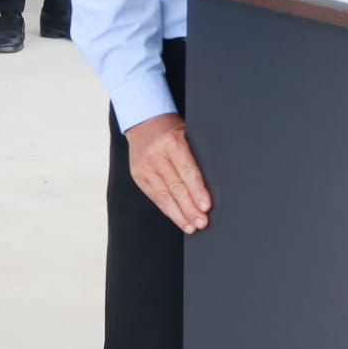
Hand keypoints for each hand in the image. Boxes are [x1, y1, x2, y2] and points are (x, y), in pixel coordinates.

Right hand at [126, 112, 210, 232]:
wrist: (143, 122)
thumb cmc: (170, 129)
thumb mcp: (187, 134)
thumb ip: (195, 157)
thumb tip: (209, 186)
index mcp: (172, 142)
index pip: (187, 171)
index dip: (197, 191)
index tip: (206, 206)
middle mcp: (155, 155)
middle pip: (175, 187)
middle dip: (190, 208)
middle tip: (202, 222)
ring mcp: (144, 167)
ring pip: (164, 196)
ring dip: (179, 214)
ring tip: (191, 226)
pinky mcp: (138, 176)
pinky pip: (155, 197)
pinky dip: (168, 209)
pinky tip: (178, 218)